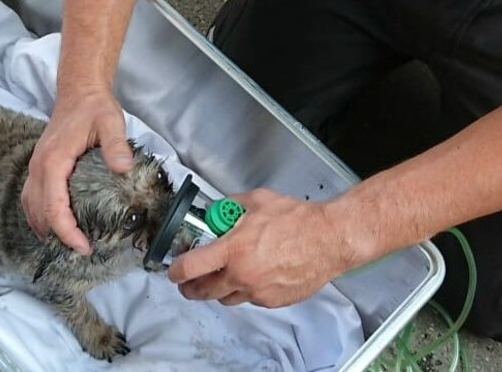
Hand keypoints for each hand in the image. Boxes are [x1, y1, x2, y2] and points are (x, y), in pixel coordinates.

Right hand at [22, 86, 132, 254]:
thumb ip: (116, 145)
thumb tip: (123, 169)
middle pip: (39, 212)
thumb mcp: (111, 123)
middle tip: (83, 250)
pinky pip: (32, 196)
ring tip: (68, 242)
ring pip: (30, 206)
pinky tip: (52, 223)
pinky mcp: (39, 165)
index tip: (84, 247)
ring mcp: (36, 166)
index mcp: (53, 161)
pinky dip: (39, 215)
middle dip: (58, 235)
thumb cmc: (94, 107)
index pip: (54, 207)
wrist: (79, 91)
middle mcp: (38, 167)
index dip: (67, 232)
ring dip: (45, 227)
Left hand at [168, 189, 351, 306]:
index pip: (191, 267)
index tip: (174, 271)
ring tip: (222, 278)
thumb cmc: (297, 219)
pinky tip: (254, 275)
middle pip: (203, 291)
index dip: (176, 271)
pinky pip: (250, 300)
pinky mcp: (272, 301)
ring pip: (227, 298)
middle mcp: (241, 274)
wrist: (328, 239)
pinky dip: (246, 290)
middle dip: (191, 288)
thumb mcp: (257, 201)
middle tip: (187, 284)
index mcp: (233, 249)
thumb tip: (218, 212)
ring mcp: (257, 292)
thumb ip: (231, 207)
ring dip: (219, 290)